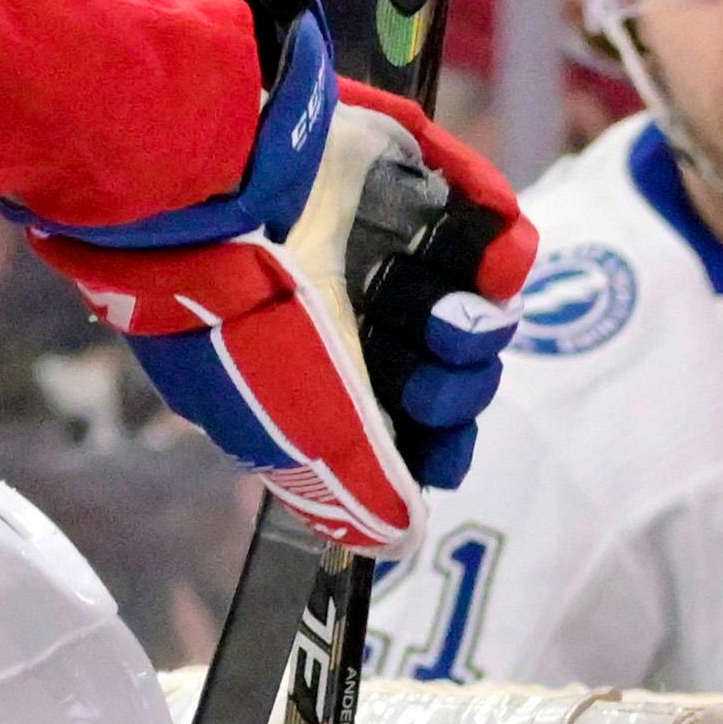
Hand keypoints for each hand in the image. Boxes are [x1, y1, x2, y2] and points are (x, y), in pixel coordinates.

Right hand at [34, 0, 536, 550]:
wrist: (218, 197)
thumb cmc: (250, 326)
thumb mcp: (307, 433)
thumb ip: (360, 493)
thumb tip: (401, 541)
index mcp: (311, 376)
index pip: (404, 424)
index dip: (439, 441)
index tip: (444, 443)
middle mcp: (342, 316)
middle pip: (444, 372)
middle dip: (455, 385)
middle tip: (433, 367)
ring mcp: (374, 248)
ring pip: (469, 306)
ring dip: (476, 323)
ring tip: (452, 313)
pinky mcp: (404, 182)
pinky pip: (486, 225)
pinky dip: (504, 249)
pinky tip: (498, 260)